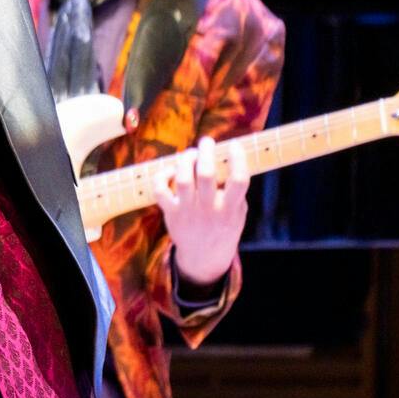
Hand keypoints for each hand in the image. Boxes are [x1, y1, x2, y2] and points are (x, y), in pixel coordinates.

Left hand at [152, 136, 250, 285]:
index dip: (238, 159)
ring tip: (191, 153)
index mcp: (231, 209)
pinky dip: (162, 175)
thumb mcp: (237, 212)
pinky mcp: (170, 213)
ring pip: (182, 179)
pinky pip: (160, 190)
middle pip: (206, 175)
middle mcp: (209, 210)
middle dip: (206, 152)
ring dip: (185, 160)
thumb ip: (234, 191)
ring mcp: (187, 212)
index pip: (238, 180)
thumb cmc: (223, 225)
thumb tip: (229, 157)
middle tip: (207, 141)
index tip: (234, 145)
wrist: (204, 256)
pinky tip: (171, 170)